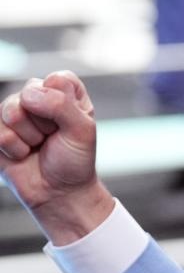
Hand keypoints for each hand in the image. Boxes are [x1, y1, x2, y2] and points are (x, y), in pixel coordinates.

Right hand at [0, 71, 112, 244]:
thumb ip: (61, 106)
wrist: (58, 193)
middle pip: (29, 93)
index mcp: (65, 91)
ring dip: (28, 137)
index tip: (71, 125)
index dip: (63, 105)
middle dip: (45, 123)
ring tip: (37, 146)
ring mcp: (14, 112)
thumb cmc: (74, 161)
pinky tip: (23, 154)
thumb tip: (27, 96)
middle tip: (52, 138)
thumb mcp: (82, 131)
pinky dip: (14, 149)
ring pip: (11, 111)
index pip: (57, 79)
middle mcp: (38, 97)